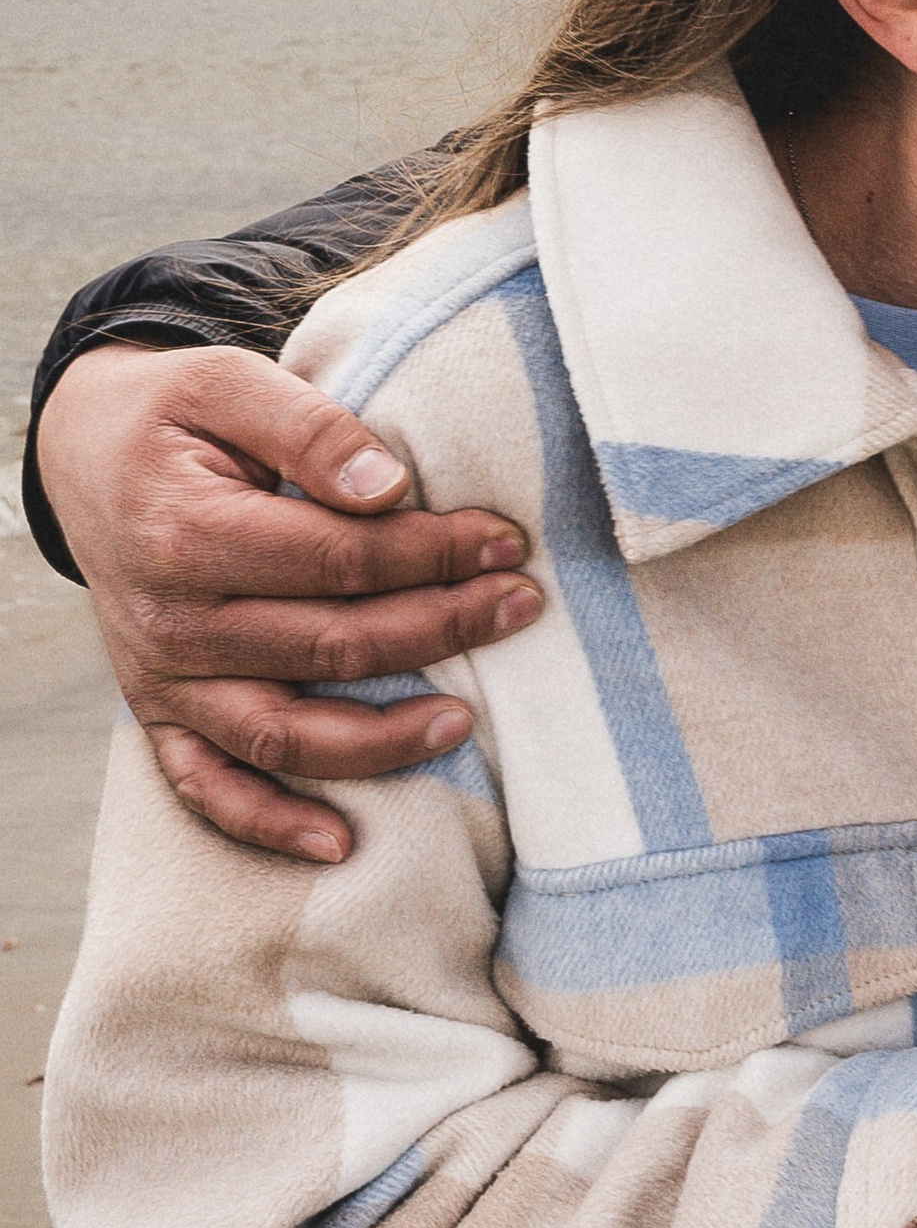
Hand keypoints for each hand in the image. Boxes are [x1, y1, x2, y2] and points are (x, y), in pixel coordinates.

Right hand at [34, 341, 542, 863]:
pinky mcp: (159, 714)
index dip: (432, 553)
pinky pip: (210, 788)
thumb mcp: (227, 384)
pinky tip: (341, 843)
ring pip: (284, 734)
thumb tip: (388, 486)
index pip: (338, 558)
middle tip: (521, 607)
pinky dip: (270, 823)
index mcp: (189, 532)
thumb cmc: (171, 417)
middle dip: (440, 627)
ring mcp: (165, 678)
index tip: (505, 543)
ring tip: (464, 721)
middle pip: (330, 644)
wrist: (83, 453)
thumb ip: (309, 428)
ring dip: (382, 740)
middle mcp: (173, 620)